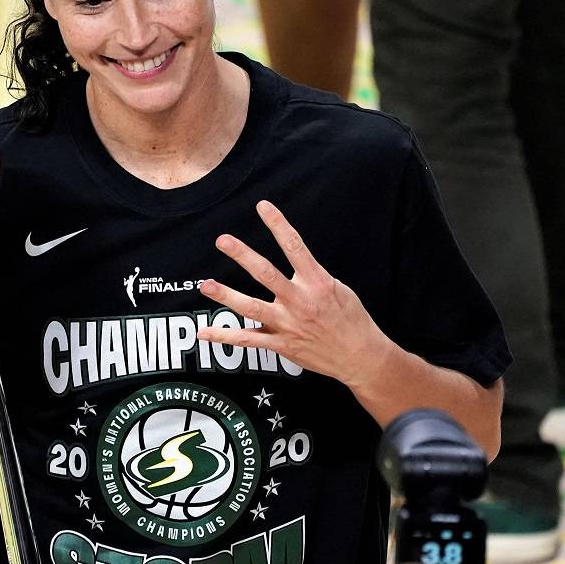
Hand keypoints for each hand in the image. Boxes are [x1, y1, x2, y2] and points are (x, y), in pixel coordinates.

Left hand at [197, 200, 384, 385]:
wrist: (360, 357)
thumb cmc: (351, 319)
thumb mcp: (339, 289)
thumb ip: (312, 276)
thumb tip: (295, 262)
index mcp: (317, 283)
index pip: (295, 247)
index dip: (278, 224)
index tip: (262, 207)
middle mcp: (300, 302)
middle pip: (267, 274)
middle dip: (243, 255)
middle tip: (223, 240)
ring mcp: (289, 325)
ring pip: (251, 308)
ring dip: (227, 296)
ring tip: (206, 286)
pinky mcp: (282, 345)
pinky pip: (248, 340)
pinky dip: (224, 337)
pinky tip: (203, 333)